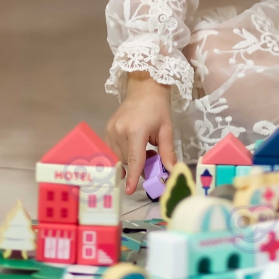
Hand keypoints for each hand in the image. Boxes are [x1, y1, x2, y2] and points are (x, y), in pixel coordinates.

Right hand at [106, 71, 176, 194]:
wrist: (145, 87)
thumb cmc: (159, 107)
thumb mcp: (166, 129)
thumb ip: (167, 151)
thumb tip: (172, 170)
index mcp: (136, 130)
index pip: (134, 159)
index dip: (134, 176)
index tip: (130, 191)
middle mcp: (119, 131)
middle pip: (127, 160)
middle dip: (138, 165)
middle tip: (151, 157)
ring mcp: (111, 130)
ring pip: (119, 156)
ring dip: (131, 158)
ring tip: (144, 146)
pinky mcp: (107, 129)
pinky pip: (114, 149)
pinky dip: (124, 152)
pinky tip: (134, 144)